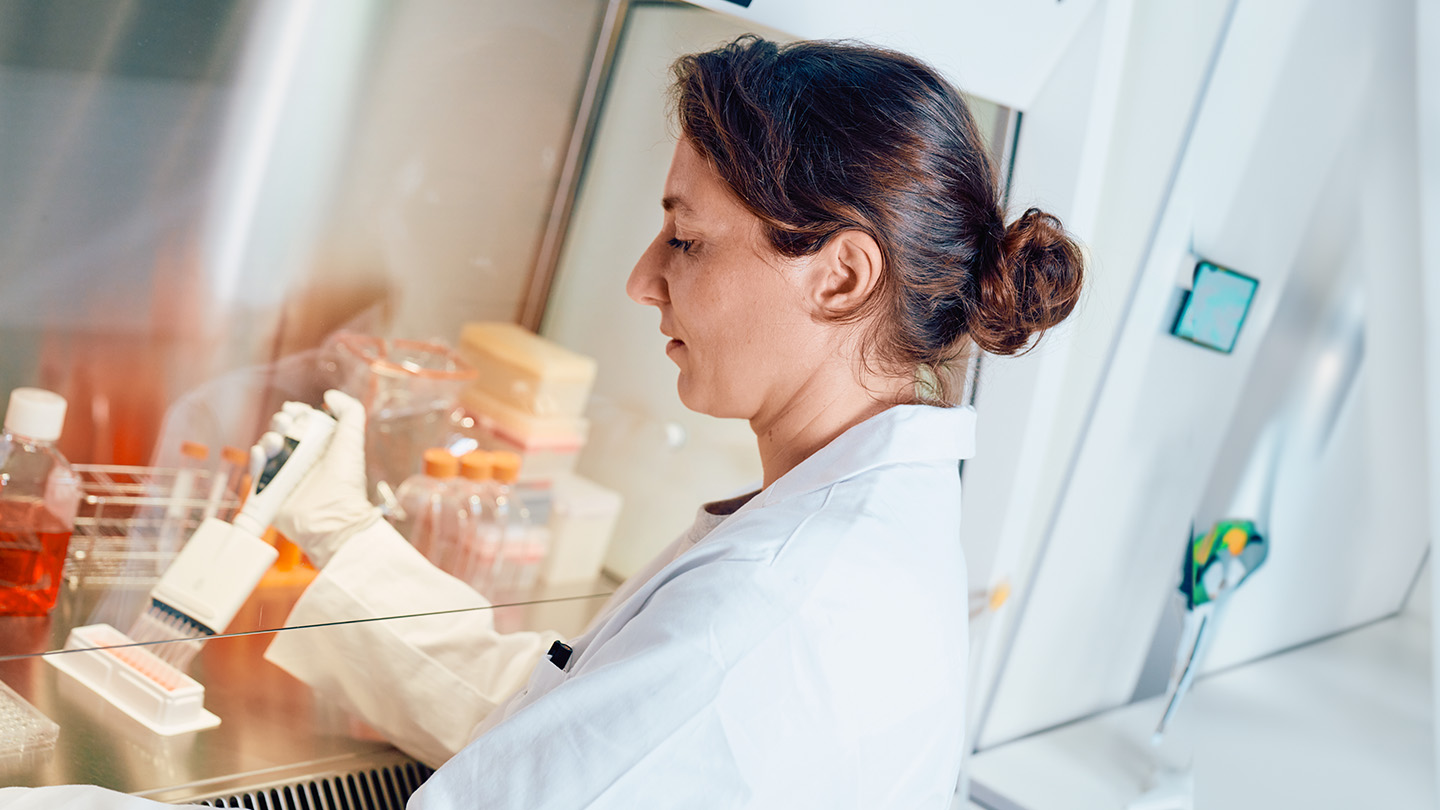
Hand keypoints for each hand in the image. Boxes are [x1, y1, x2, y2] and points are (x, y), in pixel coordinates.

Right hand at [257, 389, 380, 567]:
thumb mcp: (352, 441)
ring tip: (277, 442)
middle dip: (281, 423)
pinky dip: (256, 459)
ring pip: (268, 449)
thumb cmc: (345, 482)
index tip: (296, 410)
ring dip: (269, 438)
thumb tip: (330, 394)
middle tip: (287, 423)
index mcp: (320, 448)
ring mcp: (284, 476)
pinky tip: (262, 453)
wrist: (333, 519)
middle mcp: (301, 461)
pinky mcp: (270, 492)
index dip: (296, 413)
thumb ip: (349, 412)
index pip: (302, 423)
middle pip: (282, 433)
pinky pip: (257, 471)